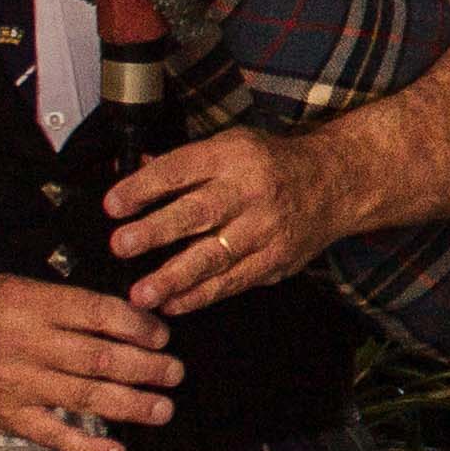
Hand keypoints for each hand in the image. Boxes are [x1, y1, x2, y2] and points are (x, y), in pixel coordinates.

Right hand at [0, 276, 178, 450]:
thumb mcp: (17, 288)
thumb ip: (65, 303)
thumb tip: (123, 317)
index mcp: (32, 304)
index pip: (99, 314)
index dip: (138, 326)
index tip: (161, 335)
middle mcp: (25, 344)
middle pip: (100, 358)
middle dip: (146, 367)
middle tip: (175, 372)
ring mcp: (16, 384)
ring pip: (85, 396)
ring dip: (131, 404)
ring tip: (162, 408)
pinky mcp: (7, 417)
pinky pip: (52, 435)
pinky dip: (86, 447)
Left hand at [112, 127, 352, 317]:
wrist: (336, 182)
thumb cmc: (272, 164)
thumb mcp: (232, 145)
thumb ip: (183, 164)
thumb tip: (133, 173)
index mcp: (233, 156)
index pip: (182, 170)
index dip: (145, 187)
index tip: (113, 205)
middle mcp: (251, 190)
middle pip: (199, 212)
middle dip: (157, 232)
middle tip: (121, 246)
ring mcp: (266, 228)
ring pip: (216, 255)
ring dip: (175, 277)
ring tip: (141, 294)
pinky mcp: (276, 258)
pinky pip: (234, 281)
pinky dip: (202, 295)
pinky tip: (173, 305)